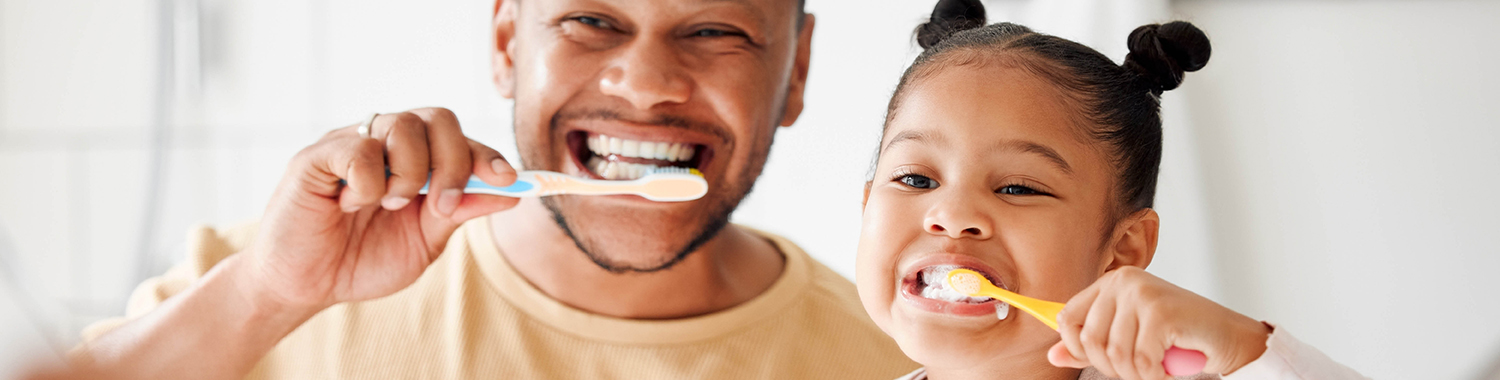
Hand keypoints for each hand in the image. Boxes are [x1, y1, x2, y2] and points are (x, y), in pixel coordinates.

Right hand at [237, 107, 518, 312]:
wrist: (306, 287)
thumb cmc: (362, 261)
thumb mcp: (424, 242)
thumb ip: (460, 212)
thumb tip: (511, 192)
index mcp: (415, 159)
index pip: (460, 138)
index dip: (487, 156)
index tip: (508, 180)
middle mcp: (385, 142)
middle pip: (438, 117)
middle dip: (453, 162)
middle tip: (442, 205)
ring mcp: (351, 142)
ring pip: (403, 125)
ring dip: (409, 175)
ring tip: (390, 206)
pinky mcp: (317, 155)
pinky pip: (359, 148)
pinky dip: (368, 184)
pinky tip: (349, 205)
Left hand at [1048, 266, 1271, 379]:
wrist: (1229, 337)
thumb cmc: (1178, 337)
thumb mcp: (1127, 338)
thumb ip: (1091, 344)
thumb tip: (1053, 355)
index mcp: (1111, 283)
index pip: (1067, 318)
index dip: (1078, 348)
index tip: (1102, 359)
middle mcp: (1124, 281)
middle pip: (1089, 340)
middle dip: (1112, 366)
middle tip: (1139, 366)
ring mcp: (1143, 294)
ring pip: (1115, 354)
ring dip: (1136, 372)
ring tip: (1156, 365)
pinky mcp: (1161, 312)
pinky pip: (1141, 360)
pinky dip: (1155, 374)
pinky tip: (1169, 366)